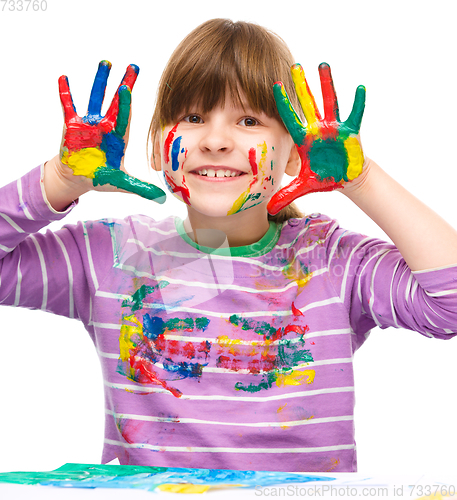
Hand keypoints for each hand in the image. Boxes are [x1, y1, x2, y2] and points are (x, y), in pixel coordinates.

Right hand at [58, 60, 165, 202]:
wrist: (78, 179)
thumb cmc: (100, 178)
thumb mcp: (121, 183)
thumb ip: (140, 188)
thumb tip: (162, 199)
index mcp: (119, 138)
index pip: (125, 118)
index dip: (126, 104)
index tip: (128, 88)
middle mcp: (106, 127)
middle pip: (116, 102)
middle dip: (124, 85)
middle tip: (134, 67)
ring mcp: (89, 124)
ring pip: (95, 98)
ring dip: (100, 82)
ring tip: (106, 62)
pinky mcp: (72, 126)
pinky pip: (68, 106)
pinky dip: (66, 94)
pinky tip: (64, 78)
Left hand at [267, 63, 364, 214]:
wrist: (345, 178)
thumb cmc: (324, 177)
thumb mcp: (303, 186)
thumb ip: (286, 195)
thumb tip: (267, 211)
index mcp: (304, 140)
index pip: (290, 119)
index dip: (282, 105)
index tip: (273, 86)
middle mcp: (317, 129)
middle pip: (308, 105)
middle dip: (301, 86)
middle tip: (294, 65)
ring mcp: (334, 128)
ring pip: (329, 102)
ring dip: (326, 84)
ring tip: (322, 65)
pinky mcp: (350, 131)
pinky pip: (354, 114)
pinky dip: (358, 103)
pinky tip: (359, 87)